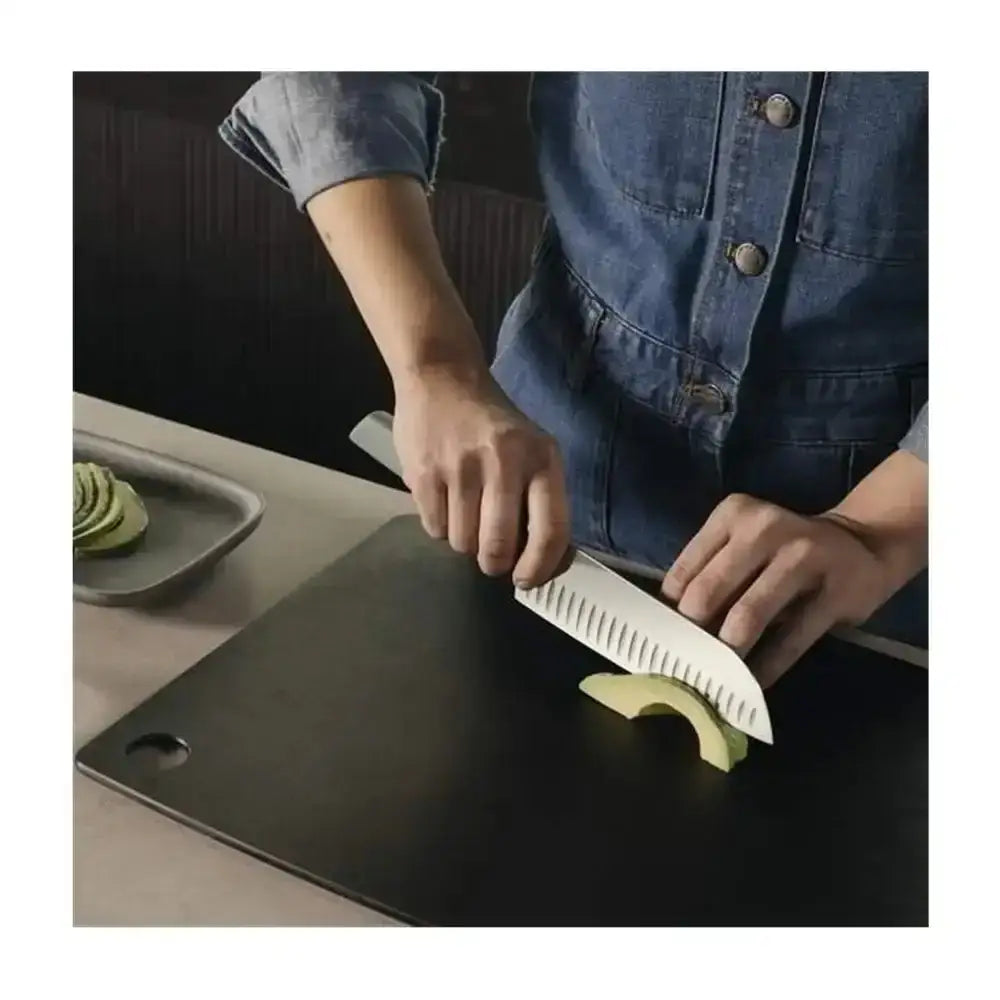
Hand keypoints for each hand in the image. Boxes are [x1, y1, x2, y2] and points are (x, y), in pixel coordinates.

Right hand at [393, 362, 570, 586]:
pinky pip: (435, 529)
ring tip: (466, 516)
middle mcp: (504, 462)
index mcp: (541, 458)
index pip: (550, 529)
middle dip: (495, 563)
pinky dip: (441, 527)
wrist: (441, 377)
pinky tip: (446, 502)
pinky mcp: (424, 474)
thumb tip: (543, 560)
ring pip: (464, 543)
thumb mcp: (532, 449)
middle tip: (492, 558)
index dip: (540, 566)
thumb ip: (539, 498)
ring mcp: (460, 468)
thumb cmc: (493, 423)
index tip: (527, 579)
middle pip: (499, 546)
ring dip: (465, 542)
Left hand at [660, 451, 927, 686]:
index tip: (664, 643)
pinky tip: (753, 683)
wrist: (862, 544)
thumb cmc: (783, 552)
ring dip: (727, 652)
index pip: (685, 571)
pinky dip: (767, 666)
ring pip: (748, 615)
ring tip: (715, 677)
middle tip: (685, 664)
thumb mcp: (744, 547)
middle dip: (693, 633)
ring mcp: (803, 556)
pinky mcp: (835, 592)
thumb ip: (710, 575)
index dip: (670, 612)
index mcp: (733, 514)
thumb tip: (671, 628)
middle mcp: (764, 528)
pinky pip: (791, 639)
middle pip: (709, 591)